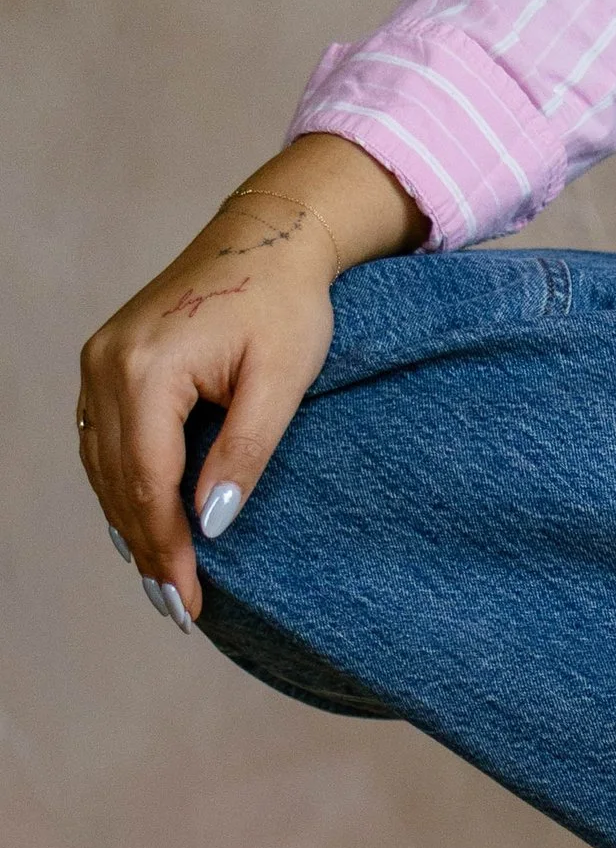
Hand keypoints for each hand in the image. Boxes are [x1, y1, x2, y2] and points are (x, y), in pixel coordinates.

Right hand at [77, 136, 420, 622]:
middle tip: (178, 609)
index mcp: (147, 370)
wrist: (266, 238)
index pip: (148, 483)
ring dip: (129, 524)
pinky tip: (143, 525)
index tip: (189, 600)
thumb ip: (244, 452)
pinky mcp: (106, 363)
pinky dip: (121, 488)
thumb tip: (211, 524)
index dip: (166, 548)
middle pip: (116, 482)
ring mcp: (98, 362)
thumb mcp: (282, 381)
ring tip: (163, 581)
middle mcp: (106, 366)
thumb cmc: (285, 304)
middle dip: (146, 549)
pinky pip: (102, 441)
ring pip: (101, 467)